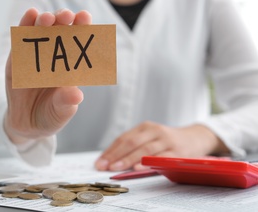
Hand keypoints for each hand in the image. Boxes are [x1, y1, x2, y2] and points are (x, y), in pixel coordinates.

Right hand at [4, 8, 91, 143]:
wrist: (26, 124)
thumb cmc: (49, 116)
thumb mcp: (59, 114)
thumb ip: (66, 104)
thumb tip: (77, 95)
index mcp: (71, 65)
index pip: (79, 42)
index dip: (83, 28)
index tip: (85, 18)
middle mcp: (55, 56)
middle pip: (61, 30)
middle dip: (64, 19)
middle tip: (67, 16)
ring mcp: (36, 54)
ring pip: (41, 30)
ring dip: (45, 20)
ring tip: (47, 19)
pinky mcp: (18, 57)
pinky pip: (21, 39)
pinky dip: (25, 25)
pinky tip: (30, 14)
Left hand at [95, 121, 228, 170]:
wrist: (196, 137)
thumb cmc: (167, 140)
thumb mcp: (150, 138)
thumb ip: (134, 146)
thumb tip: (111, 161)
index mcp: (145, 127)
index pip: (123, 139)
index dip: (110, 151)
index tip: (99, 162)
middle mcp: (154, 131)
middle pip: (131, 142)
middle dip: (115, 155)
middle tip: (104, 166)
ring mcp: (166, 140)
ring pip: (144, 150)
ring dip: (128, 160)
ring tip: (116, 167)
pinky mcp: (178, 151)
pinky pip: (160, 158)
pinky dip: (148, 163)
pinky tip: (138, 168)